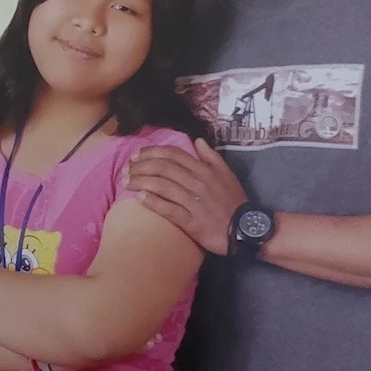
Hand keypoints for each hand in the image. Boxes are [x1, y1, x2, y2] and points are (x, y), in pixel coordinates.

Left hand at [125, 139, 246, 255]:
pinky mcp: (191, 221)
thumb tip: (197, 140)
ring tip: (126, 182)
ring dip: (141, 182)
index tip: (136, 154)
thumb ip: (212, 157)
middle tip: (126, 169)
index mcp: (204, 170)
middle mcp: (197, 183)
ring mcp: (194, 202)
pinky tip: (139, 198)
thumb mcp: (227, 174)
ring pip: (162, 186)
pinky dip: (153, 202)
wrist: (245, 229)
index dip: (152, 152)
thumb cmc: (234, 202)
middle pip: (163, 168)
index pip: (174, 155)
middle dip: (141, 166)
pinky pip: (169, 209)